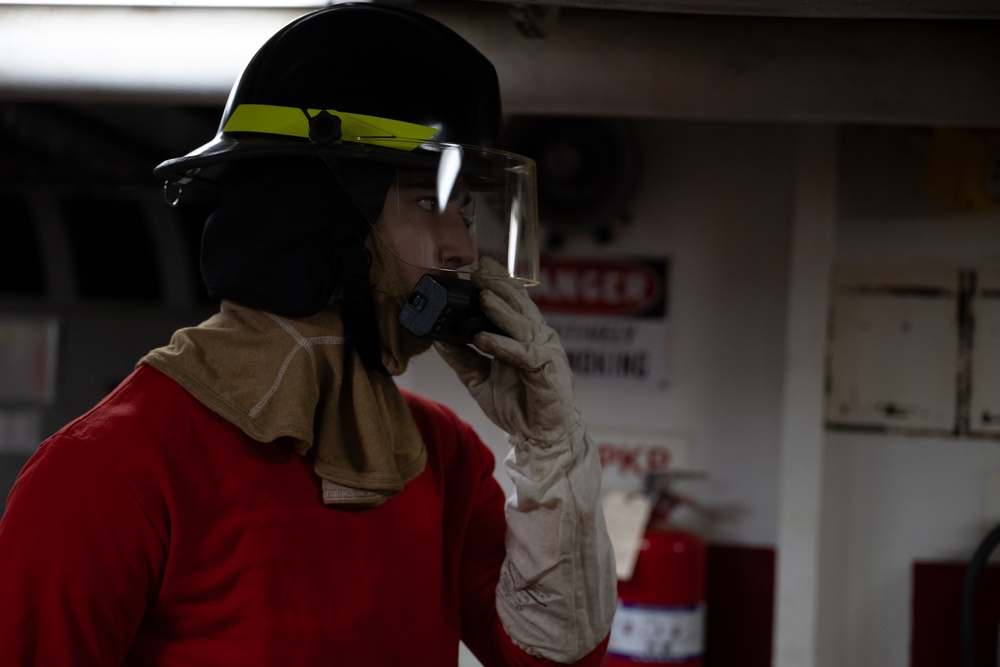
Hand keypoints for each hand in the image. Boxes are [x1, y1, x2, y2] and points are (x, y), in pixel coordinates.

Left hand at [434, 257, 580, 445]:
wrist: (541, 437)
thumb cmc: (518, 406)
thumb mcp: (481, 379)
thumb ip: (462, 358)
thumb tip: (437, 339)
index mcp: (527, 336)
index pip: (515, 302)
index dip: (501, 282)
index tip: (482, 265)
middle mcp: (539, 339)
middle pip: (520, 306)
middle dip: (500, 286)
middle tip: (479, 270)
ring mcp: (546, 353)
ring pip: (522, 325)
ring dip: (501, 310)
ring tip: (482, 296)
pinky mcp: (546, 371)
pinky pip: (523, 354)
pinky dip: (502, 345)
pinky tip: (482, 338)